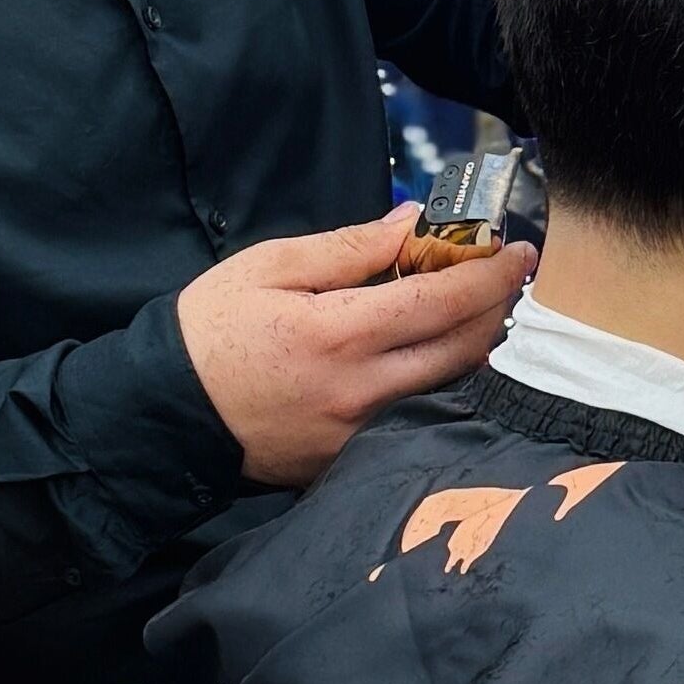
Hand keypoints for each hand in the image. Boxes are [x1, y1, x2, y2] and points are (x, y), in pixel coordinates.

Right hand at [180, 204, 536, 487]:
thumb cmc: (210, 331)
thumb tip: (412, 223)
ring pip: (448, 389)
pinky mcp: (350, 461)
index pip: (443, 300)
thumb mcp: (269, 266)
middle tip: (510, 279)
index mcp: (340, 333)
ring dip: (478, 349)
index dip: (491, 275)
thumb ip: (348, 247)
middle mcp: (361, 390)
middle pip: (462, 349)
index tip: (519, 252)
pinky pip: (416, 419)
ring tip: (485, 313)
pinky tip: (441, 360)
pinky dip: (441, 386)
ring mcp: (359, 433)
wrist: (165, 415)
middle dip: (498, 309)